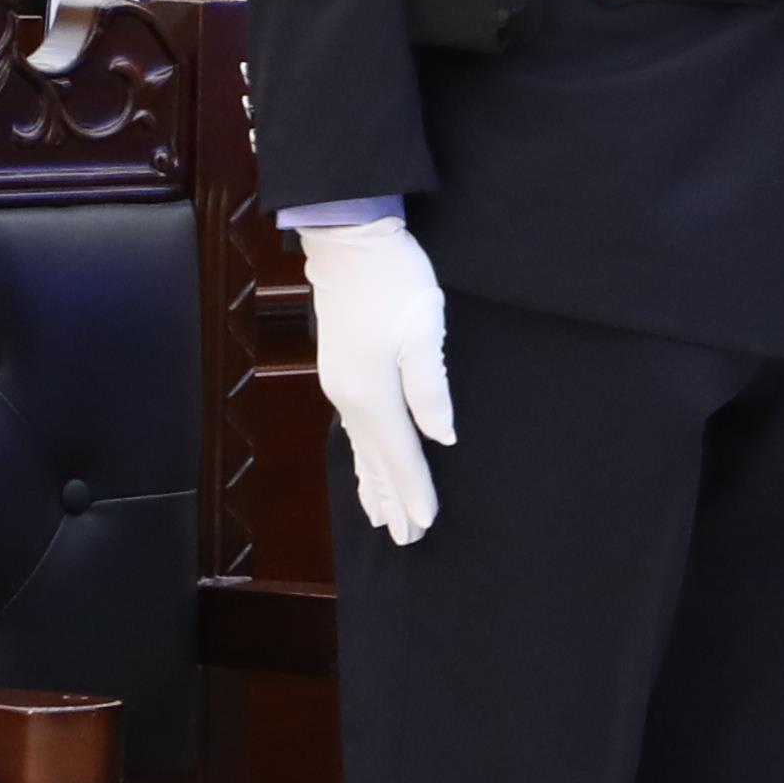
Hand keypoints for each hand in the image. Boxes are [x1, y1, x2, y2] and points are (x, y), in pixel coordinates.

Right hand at [302, 212, 458, 543]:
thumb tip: (443, 437)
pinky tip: (364, 464)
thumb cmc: (394, 282)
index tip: (426, 525)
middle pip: (376, 461)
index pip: (401, 455)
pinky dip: (361, 456)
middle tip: (406, 539)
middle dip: (392, 500)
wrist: (349, 243)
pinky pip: (352, 430)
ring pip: (361, 448)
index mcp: (372, 394)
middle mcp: (350, 399)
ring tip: (381, 518)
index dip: (415, 491)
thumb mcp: (423, 330)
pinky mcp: (341, 372)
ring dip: (373, 484)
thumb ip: (431, 388)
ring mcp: (340, 386)